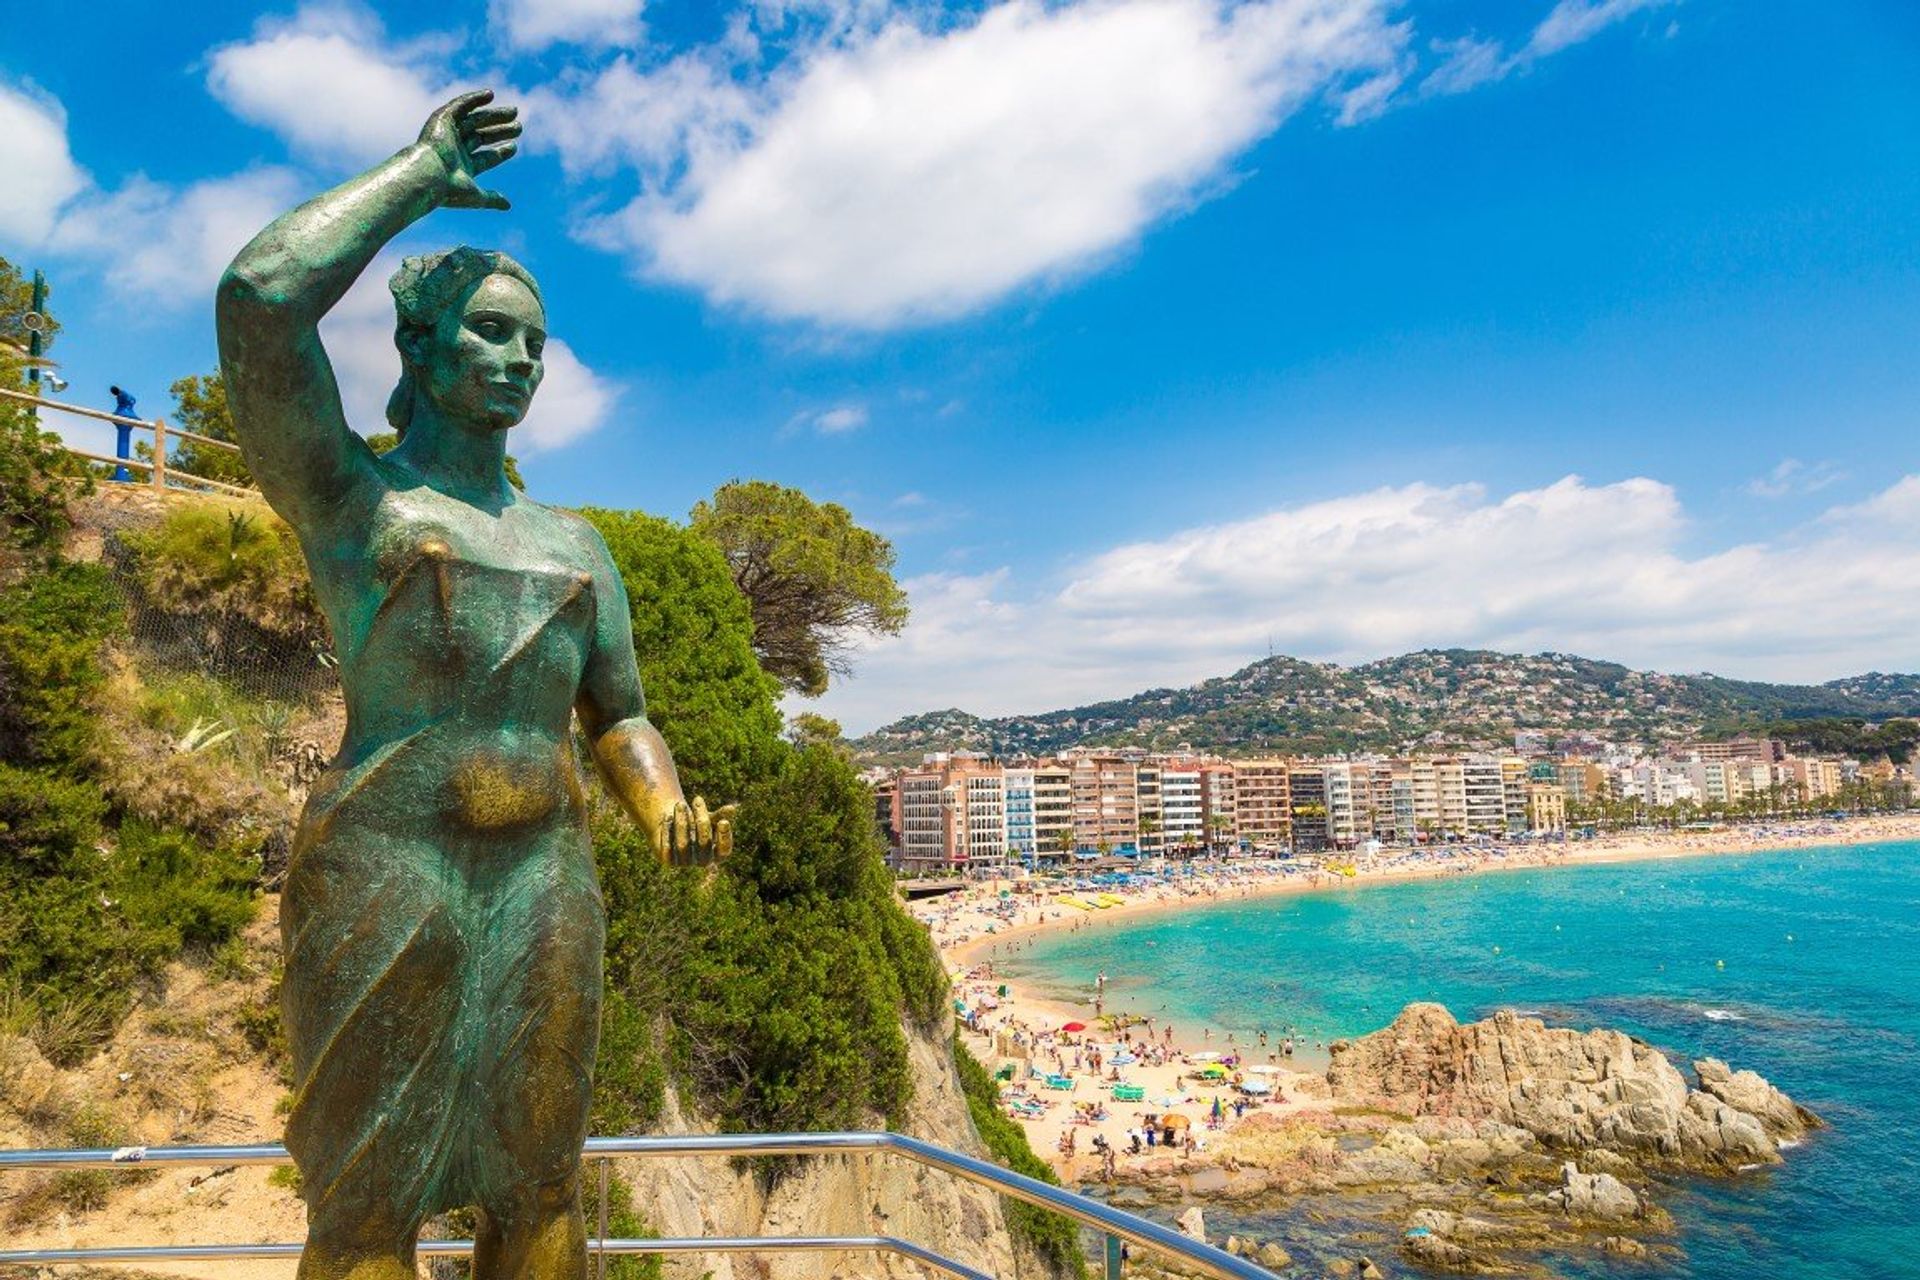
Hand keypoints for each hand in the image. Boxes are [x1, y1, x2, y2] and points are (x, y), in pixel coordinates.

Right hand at [418, 89, 519, 210]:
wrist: (428, 174)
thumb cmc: (450, 189)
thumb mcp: (475, 195)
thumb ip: (491, 199)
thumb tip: (508, 206)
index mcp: (462, 167)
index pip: (486, 158)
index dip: (501, 152)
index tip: (515, 147)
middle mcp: (454, 149)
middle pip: (482, 137)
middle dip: (501, 131)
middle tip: (519, 127)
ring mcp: (448, 134)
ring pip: (475, 120)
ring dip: (494, 115)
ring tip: (515, 112)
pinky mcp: (441, 120)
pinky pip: (459, 105)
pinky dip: (473, 99)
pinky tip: (490, 94)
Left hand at [647, 794, 735, 866]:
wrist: (671, 826)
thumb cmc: (696, 822)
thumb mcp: (709, 817)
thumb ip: (720, 815)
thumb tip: (732, 808)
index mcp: (716, 854)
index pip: (724, 851)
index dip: (724, 838)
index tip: (724, 821)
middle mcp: (701, 861)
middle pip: (704, 843)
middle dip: (701, 820)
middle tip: (698, 799)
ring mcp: (684, 863)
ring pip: (683, 845)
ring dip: (682, 822)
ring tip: (680, 804)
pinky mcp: (667, 860)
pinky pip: (667, 847)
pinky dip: (668, 830)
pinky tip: (667, 816)